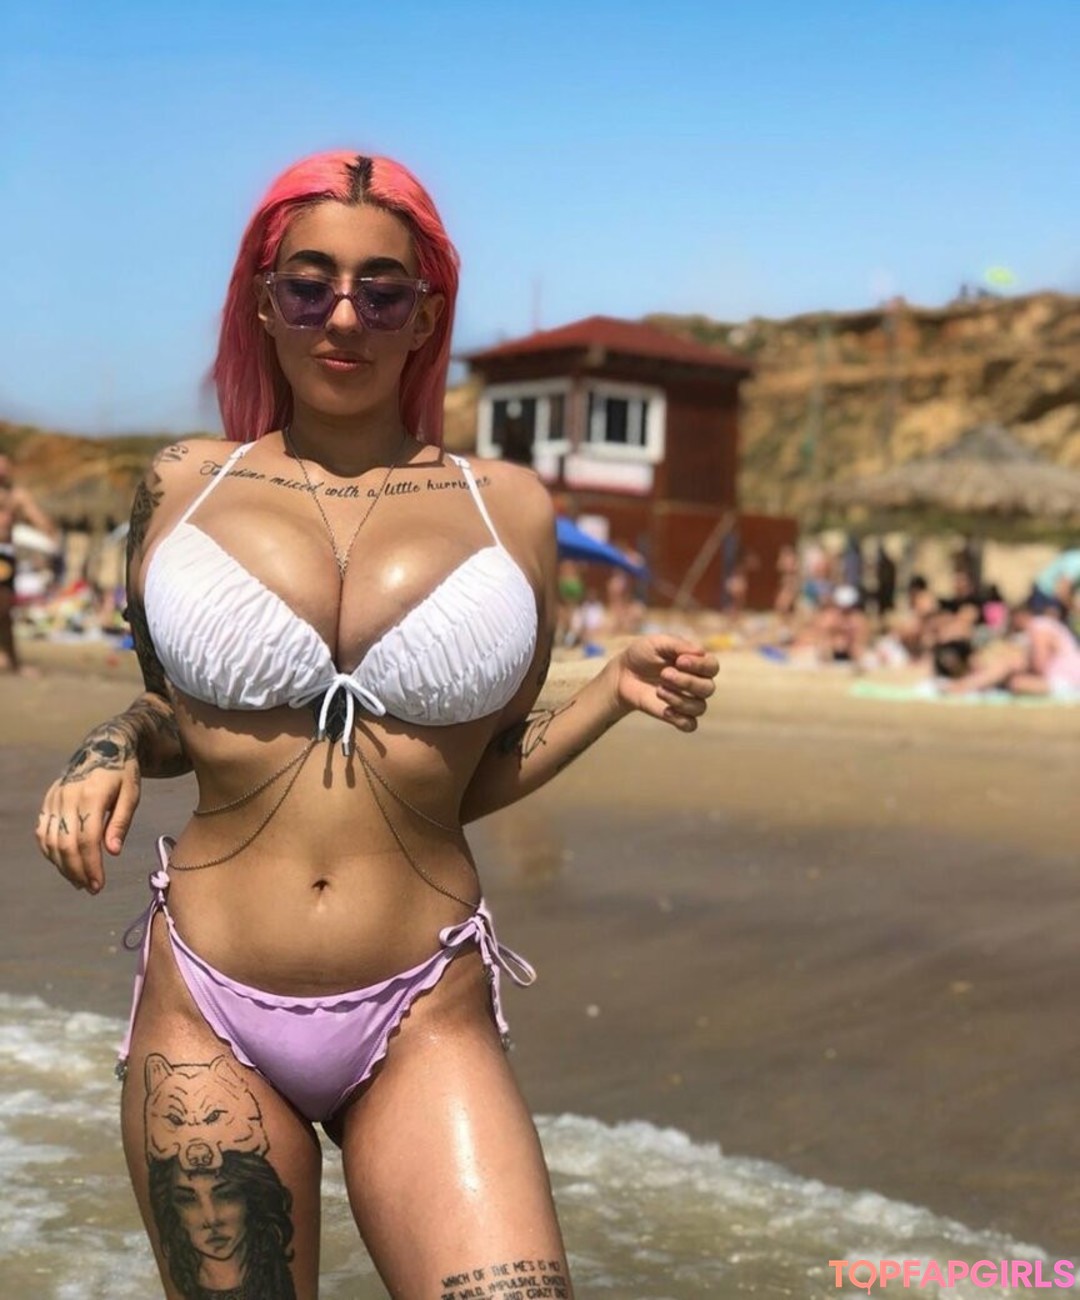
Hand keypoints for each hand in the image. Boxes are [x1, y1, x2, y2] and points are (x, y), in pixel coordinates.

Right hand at [36, 720, 142, 892]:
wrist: (104, 746)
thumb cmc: (123, 772)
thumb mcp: (131, 793)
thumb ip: (121, 822)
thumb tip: (113, 852)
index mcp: (91, 796)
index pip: (86, 840)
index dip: (90, 865)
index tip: (98, 885)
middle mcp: (67, 798)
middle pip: (65, 844)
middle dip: (77, 871)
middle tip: (91, 888)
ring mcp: (54, 799)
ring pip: (50, 841)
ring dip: (62, 866)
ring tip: (79, 881)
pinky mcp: (48, 801)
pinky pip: (43, 832)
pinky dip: (50, 852)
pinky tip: (64, 864)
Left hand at [610, 634, 717, 731]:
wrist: (623, 674)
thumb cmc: (642, 655)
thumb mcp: (657, 643)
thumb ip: (677, 645)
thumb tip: (700, 652)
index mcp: (696, 663)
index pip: (712, 667)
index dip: (700, 665)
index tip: (679, 661)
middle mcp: (696, 683)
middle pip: (708, 688)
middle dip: (687, 682)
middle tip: (664, 674)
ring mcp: (687, 701)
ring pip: (699, 707)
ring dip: (679, 699)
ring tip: (659, 690)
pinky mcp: (676, 716)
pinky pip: (690, 725)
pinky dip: (681, 719)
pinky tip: (666, 710)